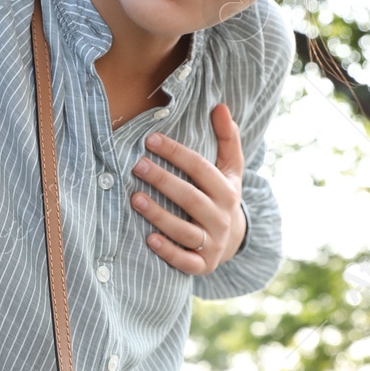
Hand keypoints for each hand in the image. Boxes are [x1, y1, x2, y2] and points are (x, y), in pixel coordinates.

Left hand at [129, 103, 246, 273]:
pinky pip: (186, 261)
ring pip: (185, 231)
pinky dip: (168, 252)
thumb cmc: (222, 195)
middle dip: (164, 180)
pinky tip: (148, 239)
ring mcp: (214, 243)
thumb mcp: (230, 168)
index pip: (202, 169)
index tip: (151, 139)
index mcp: (227, 191)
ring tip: (135, 199)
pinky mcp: (203, 265)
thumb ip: (227, 138)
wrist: (234, 240)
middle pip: (191, 198)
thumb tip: (220, 106)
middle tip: (137, 165)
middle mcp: (222, 217)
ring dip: (160, 216)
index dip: (177, 153)